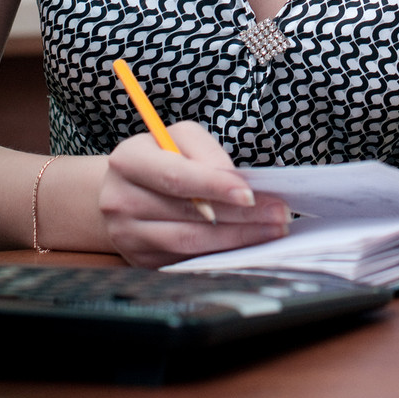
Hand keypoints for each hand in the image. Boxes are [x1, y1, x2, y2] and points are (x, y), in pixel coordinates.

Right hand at [99, 121, 290, 268]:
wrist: (120, 188)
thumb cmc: (159, 156)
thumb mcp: (179, 137)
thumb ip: (206, 153)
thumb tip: (236, 182)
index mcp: (129, 161)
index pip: (177, 177)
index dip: (215, 187)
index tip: (250, 194)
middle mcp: (121, 200)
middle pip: (189, 215)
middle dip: (240, 216)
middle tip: (278, 214)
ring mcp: (128, 235)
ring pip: (191, 242)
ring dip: (237, 238)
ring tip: (271, 229)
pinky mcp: (140, 259)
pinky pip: (187, 259)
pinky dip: (220, 252)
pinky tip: (246, 243)